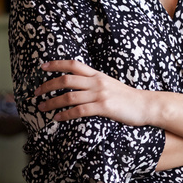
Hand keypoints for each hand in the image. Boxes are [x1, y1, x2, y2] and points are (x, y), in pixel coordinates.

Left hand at [34, 60, 150, 126]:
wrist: (146, 105)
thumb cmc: (128, 97)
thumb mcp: (111, 85)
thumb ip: (95, 83)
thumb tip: (78, 86)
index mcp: (98, 75)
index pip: (74, 65)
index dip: (56, 64)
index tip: (42, 67)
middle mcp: (97, 82)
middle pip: (66, 80)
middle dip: (47, 86)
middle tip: (35, 93)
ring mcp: (100, 95)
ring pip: (69, 96)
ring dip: (52, 102)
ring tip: (41, 107)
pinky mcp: (104, 108)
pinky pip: (79, 111)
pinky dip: (65, 114)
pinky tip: (57, 118)